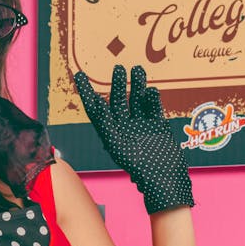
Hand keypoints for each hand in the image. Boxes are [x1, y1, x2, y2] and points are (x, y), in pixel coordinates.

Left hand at [74, 64, 193, 213]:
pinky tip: (151, 90)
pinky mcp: (158, 126)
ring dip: (137, 85)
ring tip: (137, 69)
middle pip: (117, 101)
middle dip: (117, 84)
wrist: (164, 177)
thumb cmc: (136, 165)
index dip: (86, 92)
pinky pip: (153, 108)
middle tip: (118, 68)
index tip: (80, 75)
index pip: (95, 108)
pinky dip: (152, 98)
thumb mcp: (116, 144)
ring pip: (136, 100)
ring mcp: (141, 125)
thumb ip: (106, 124)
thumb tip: (97, 103)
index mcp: (110, 132)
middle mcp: (124, 127)